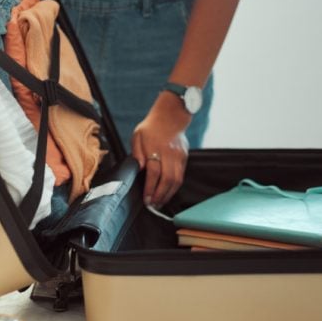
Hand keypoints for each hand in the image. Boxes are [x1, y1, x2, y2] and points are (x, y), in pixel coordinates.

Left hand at [131, 93, 190, 207]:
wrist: (171, 115)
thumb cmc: (151, 127)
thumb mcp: (138, 136)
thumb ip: (137, 153)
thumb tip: (138, 168)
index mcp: (156, 147)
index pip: (154, 172)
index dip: (150, 187)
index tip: (146, 198)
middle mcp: (169, 153)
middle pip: (167, 179)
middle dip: (160, 195)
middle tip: (153, 205)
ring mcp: (179, 156)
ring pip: (176, 180)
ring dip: (168, 194)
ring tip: (160, 203)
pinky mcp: (184, 158)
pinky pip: (181, 176)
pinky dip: (174, 187)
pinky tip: (167, 193)